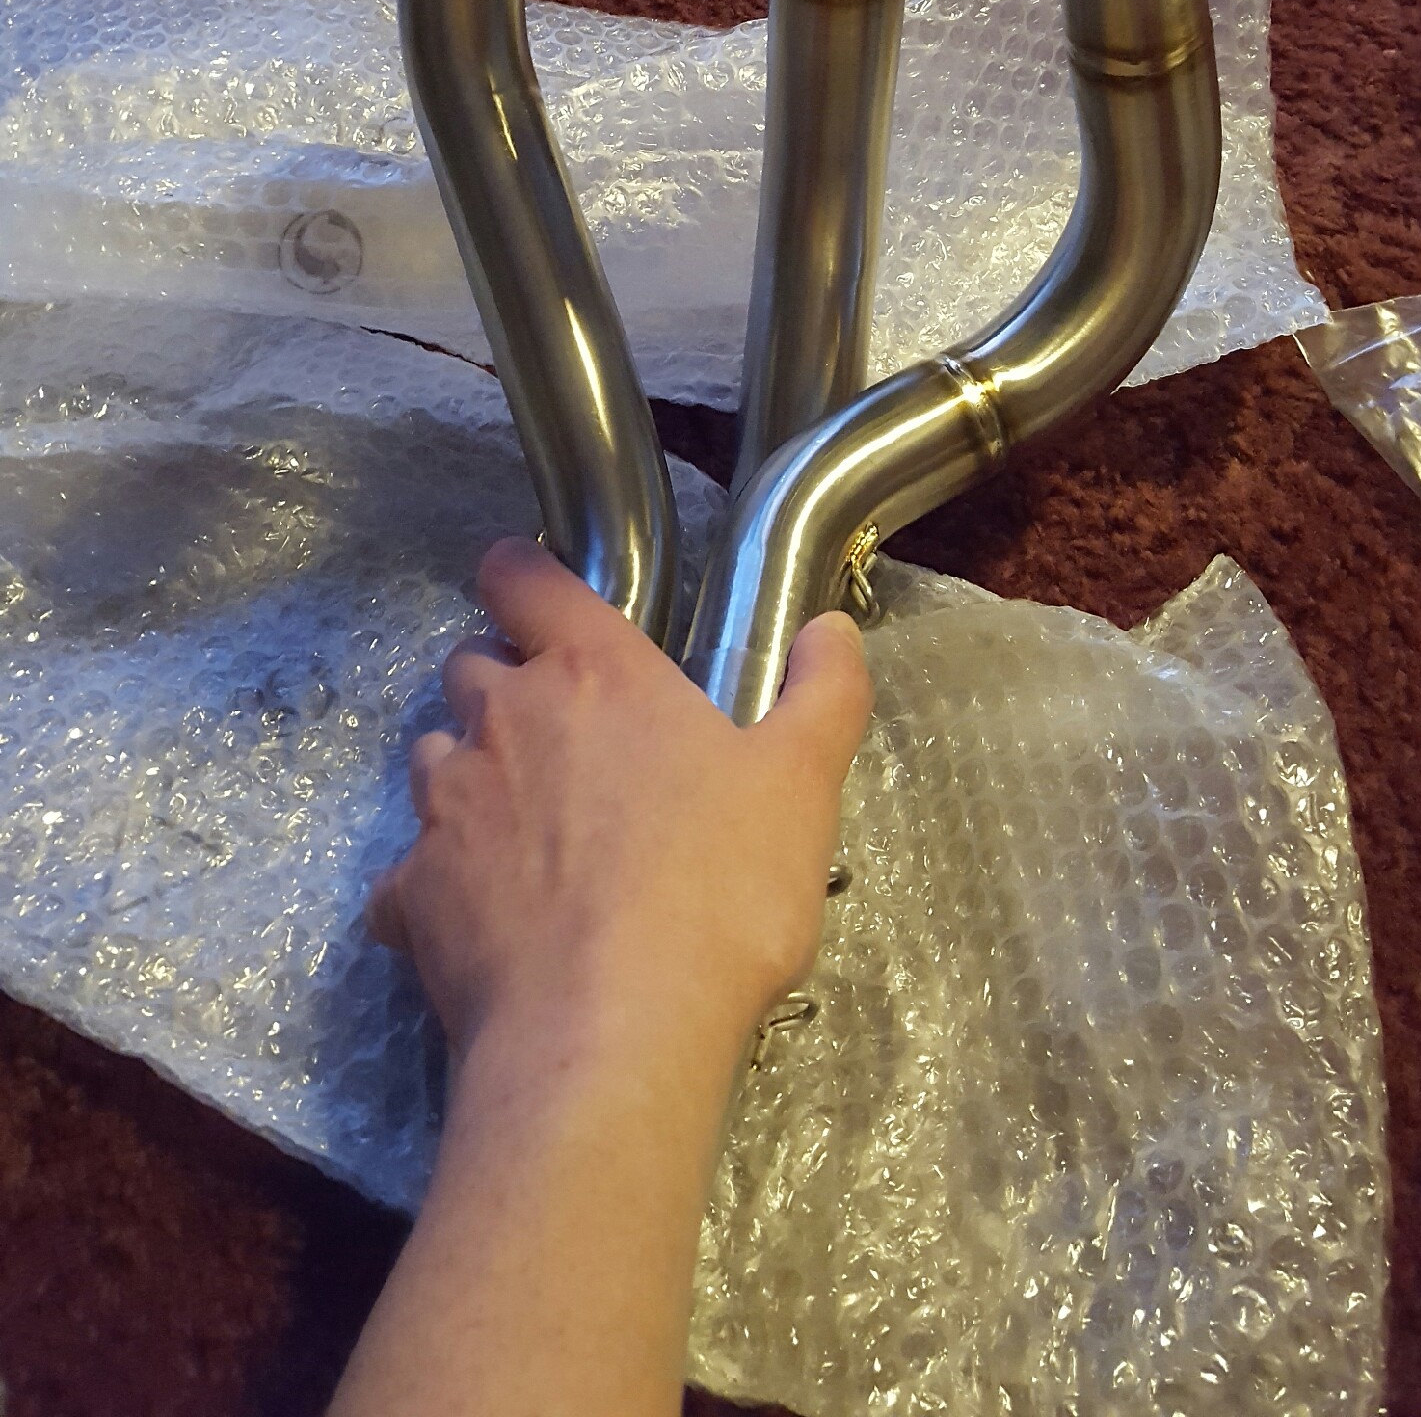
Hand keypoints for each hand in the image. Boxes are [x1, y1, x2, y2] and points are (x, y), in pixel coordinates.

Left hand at [368, 539, 872, 1072]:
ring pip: (431, 757)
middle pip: (469, 664)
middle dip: (499, 683)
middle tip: (556, 734)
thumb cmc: (716, 893)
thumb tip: (831, 628)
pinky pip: (403, 875)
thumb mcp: (801, 787)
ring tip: (519, 828)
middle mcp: (504, 719)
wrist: (609, 1033)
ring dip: (465, 775)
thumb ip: (821, 694)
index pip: (526, 579)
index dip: (520, 573)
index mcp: (593, 673)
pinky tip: (472, 923)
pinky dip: (428, 887)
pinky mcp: (411, 894)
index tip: (527, 586)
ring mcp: (446, 806)